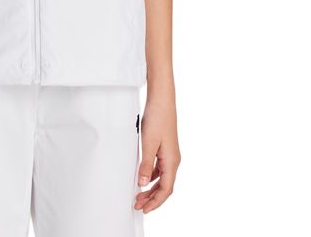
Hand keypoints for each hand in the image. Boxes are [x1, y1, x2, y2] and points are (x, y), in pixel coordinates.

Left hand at [135, 94, 180, 213]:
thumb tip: (142, 183)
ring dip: (150, 188)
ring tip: (137, 195)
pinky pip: (159, 168)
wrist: (162, 100)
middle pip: (164, 186)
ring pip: (161, 178)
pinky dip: (150, 176)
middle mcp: (173, 160)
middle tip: (137, 205)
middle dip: (151, 198)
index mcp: (172, 161)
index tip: (144, 209)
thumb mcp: (148, 142)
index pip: (166, 189)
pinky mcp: (164, 148)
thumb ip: (145, 164)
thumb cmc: (158, 118)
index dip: (155, 202)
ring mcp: (169, 154)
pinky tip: (141, 177)